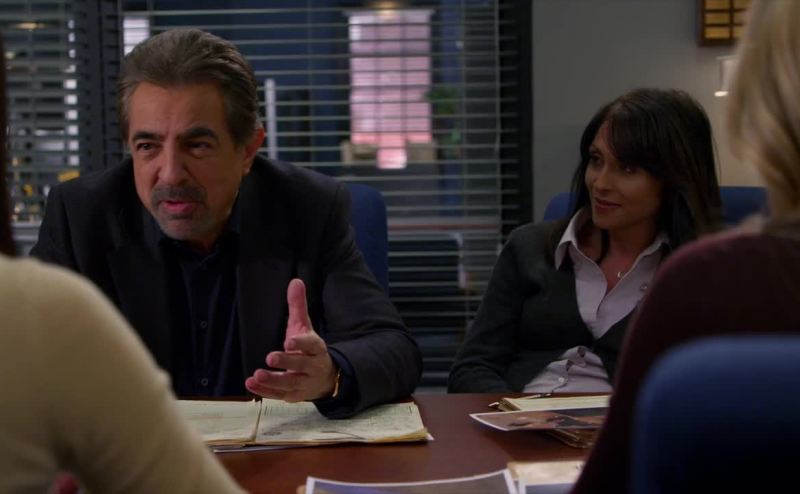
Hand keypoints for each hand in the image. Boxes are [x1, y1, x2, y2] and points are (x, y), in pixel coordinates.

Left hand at [245, 278, 337, 401]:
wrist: (326, 377)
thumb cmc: (309, 348)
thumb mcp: (305, 327)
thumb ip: (298, 306)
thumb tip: (295, 281)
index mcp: (316, 348)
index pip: (311, 345)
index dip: (301, 344)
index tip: (289, 341)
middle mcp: (312, 366)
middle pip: (300, 365)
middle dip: (286, 362)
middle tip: (270, 357)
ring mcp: (304, 383)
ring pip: (290, 383)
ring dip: (273, 380)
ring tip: (257, 374)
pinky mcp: (294, 396)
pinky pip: (280, 395)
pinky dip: (266, 391)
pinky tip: (252, 384)